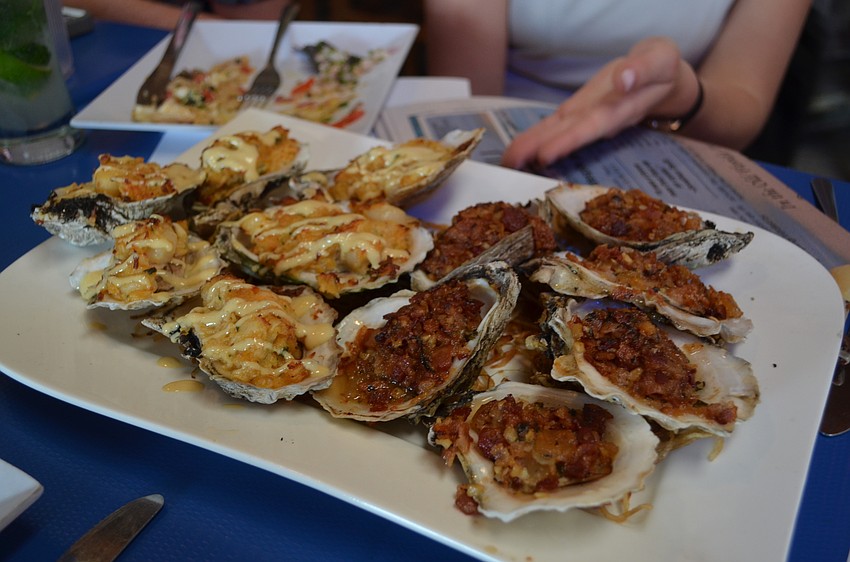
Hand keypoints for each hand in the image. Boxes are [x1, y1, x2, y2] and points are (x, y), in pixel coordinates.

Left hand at [502, 37, 691, 168]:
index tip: (546, 154)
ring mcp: (586, 117)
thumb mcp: (661, 60)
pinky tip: (517, 150)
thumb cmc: (663, 68)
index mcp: (620, 110)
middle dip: (538, 151)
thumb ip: (644, 69)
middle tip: (511, 166)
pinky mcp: (578, 112)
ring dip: (531, 148)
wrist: (663, 77)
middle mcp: (599, 119)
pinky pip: (554, 126)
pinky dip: (535, 138)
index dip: (569, 140)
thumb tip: (625, 79)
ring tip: (507, 162)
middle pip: (566, 137)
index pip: (592, 126)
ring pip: (556, 134)